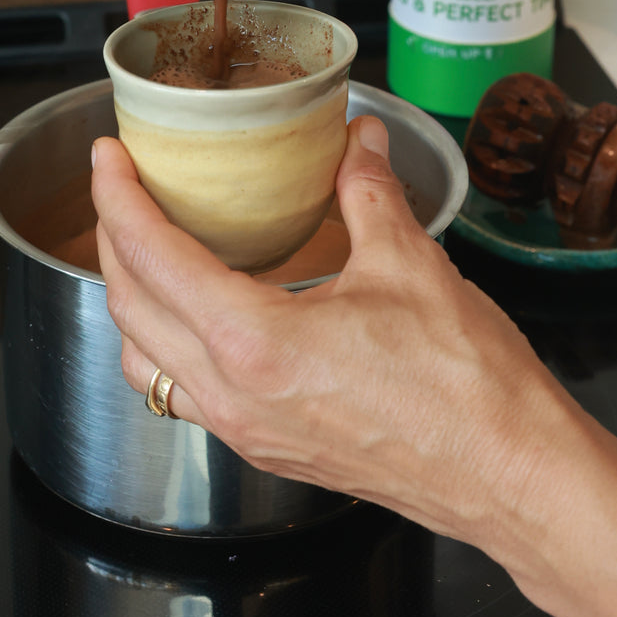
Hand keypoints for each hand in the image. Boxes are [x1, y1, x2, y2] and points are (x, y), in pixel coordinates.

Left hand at [91, 113, 583, 567]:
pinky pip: (186, 395)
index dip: (118, 198)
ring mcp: (247, 430)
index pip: (152, 257)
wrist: (510, 476)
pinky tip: (199, 315)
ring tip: (145, 247)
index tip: (106, 157)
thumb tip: (356, 141)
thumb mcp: (411, 263)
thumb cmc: (467, 386)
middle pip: (130, 310)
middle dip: (110, 240)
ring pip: (146, 362)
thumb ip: (369, 191)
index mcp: (254, 342)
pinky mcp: (270, 448)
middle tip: (118, 188)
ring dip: (130, 300)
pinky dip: (167, 345)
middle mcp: (234, 394)